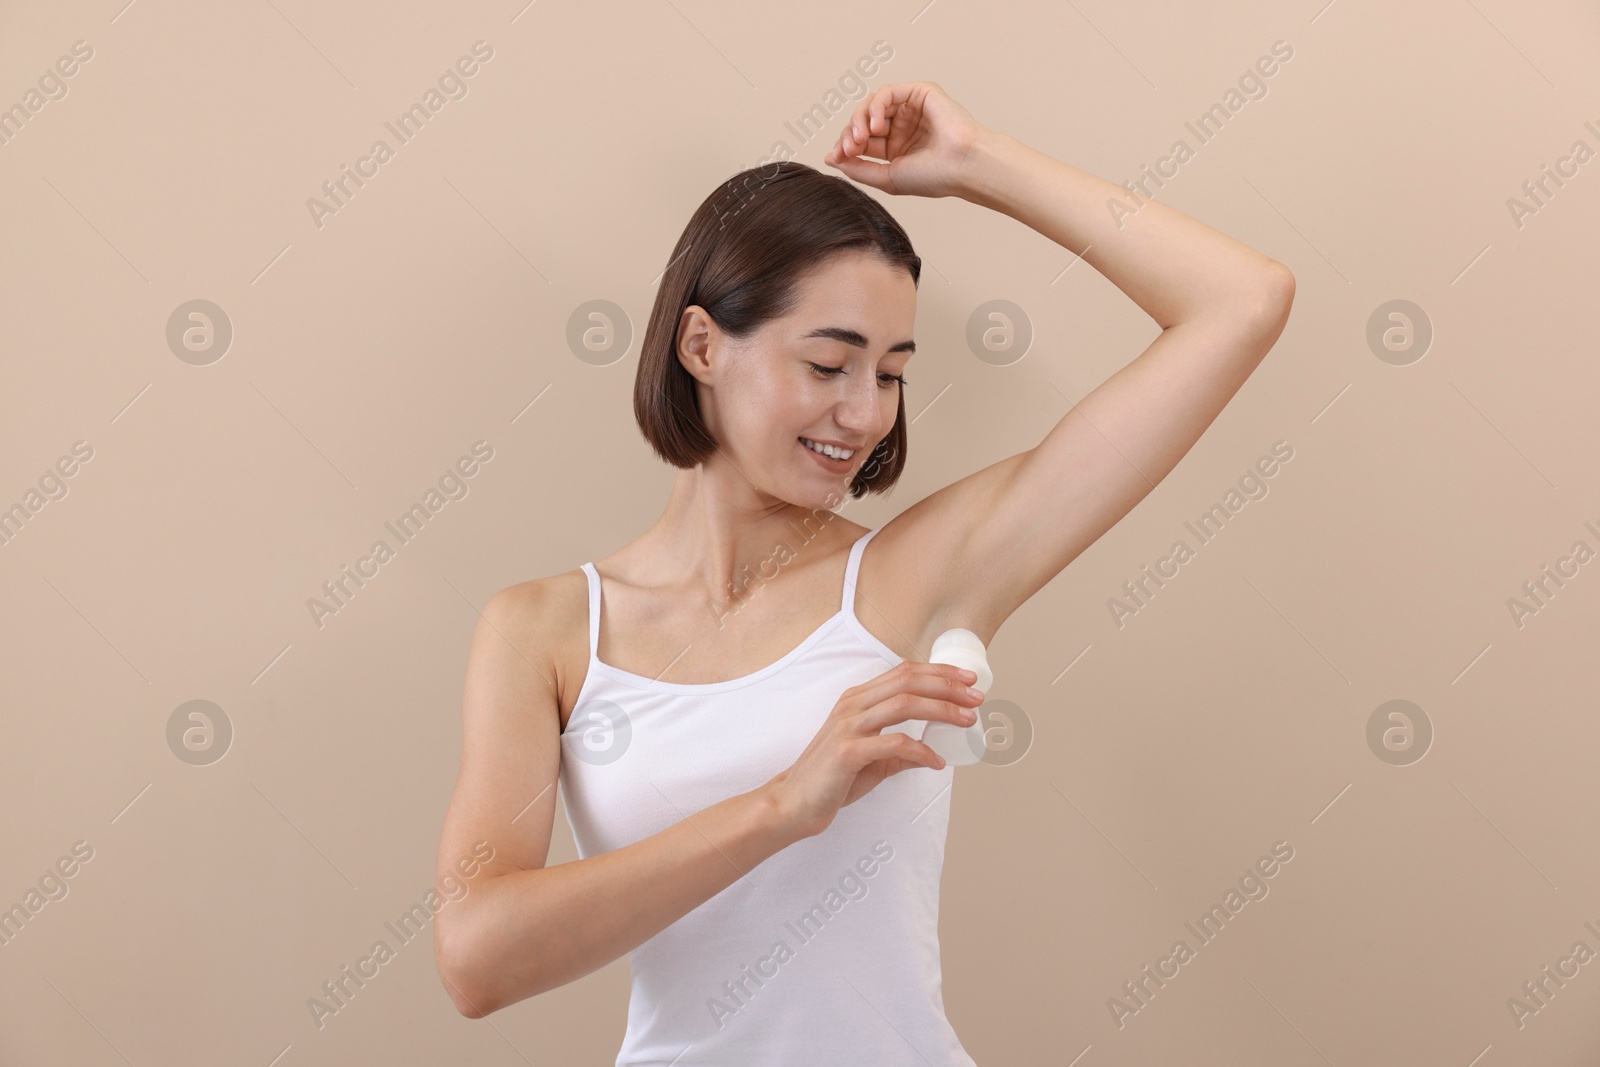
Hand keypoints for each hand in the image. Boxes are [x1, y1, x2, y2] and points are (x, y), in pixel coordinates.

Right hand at [764, 661, 984, 839]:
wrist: (793, 803)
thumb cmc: (830, 780)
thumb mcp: (870, 759)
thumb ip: (897, 752)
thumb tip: (928, 754)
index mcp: (858, 699)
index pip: (904, 672)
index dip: (939, 672)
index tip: (968, 680)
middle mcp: (853, 705)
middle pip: (908, 681)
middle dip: (948, 686)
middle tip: (976, 697)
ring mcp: (848, 726)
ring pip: (904, 704)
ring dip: (941, 710)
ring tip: (966, 720)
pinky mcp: (847, 751)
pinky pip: (894, 744)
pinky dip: (921, 751)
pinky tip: (937, 762)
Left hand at [821, 81, 994, 198]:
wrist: (963, 166)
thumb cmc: (934, 177)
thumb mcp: (887, 177)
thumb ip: (858, 168)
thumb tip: (830, 158)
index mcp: (897, 149)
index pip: (861, 141)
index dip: (844, 146)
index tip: (835, 156)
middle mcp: (902, 127)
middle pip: (863, 121)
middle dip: (850, 133)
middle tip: (849, 147)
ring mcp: (911, 109)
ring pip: (872, 105)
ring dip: (859, 119)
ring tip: (860, 136)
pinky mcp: (920, 93)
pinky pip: (887, 93)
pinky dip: (875, 106)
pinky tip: (875, 125)